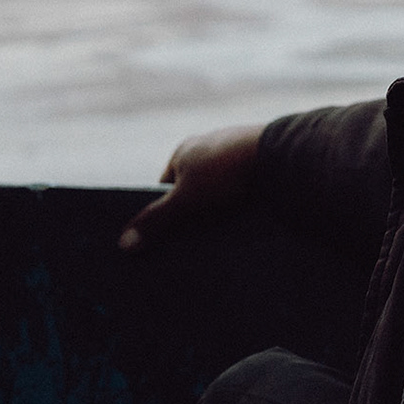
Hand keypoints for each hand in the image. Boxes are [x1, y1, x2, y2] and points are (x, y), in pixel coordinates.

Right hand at [117, 123, 261, 252]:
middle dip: (189, 219)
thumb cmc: (226, 172)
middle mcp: (209, 150)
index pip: (162, 188)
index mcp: (185, 151)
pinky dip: (240, 213)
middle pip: (191, 193)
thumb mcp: (184, 201)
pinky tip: (241, 237)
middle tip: (185, 253)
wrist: (280, 157)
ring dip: (217, 218)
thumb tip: (123, 244)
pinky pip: (243, 196)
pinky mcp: (260, 169)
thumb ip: (155, 222)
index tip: (158, 242)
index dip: (159, 214)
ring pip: (219, 196)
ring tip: (214, 251)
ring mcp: (236, 159)